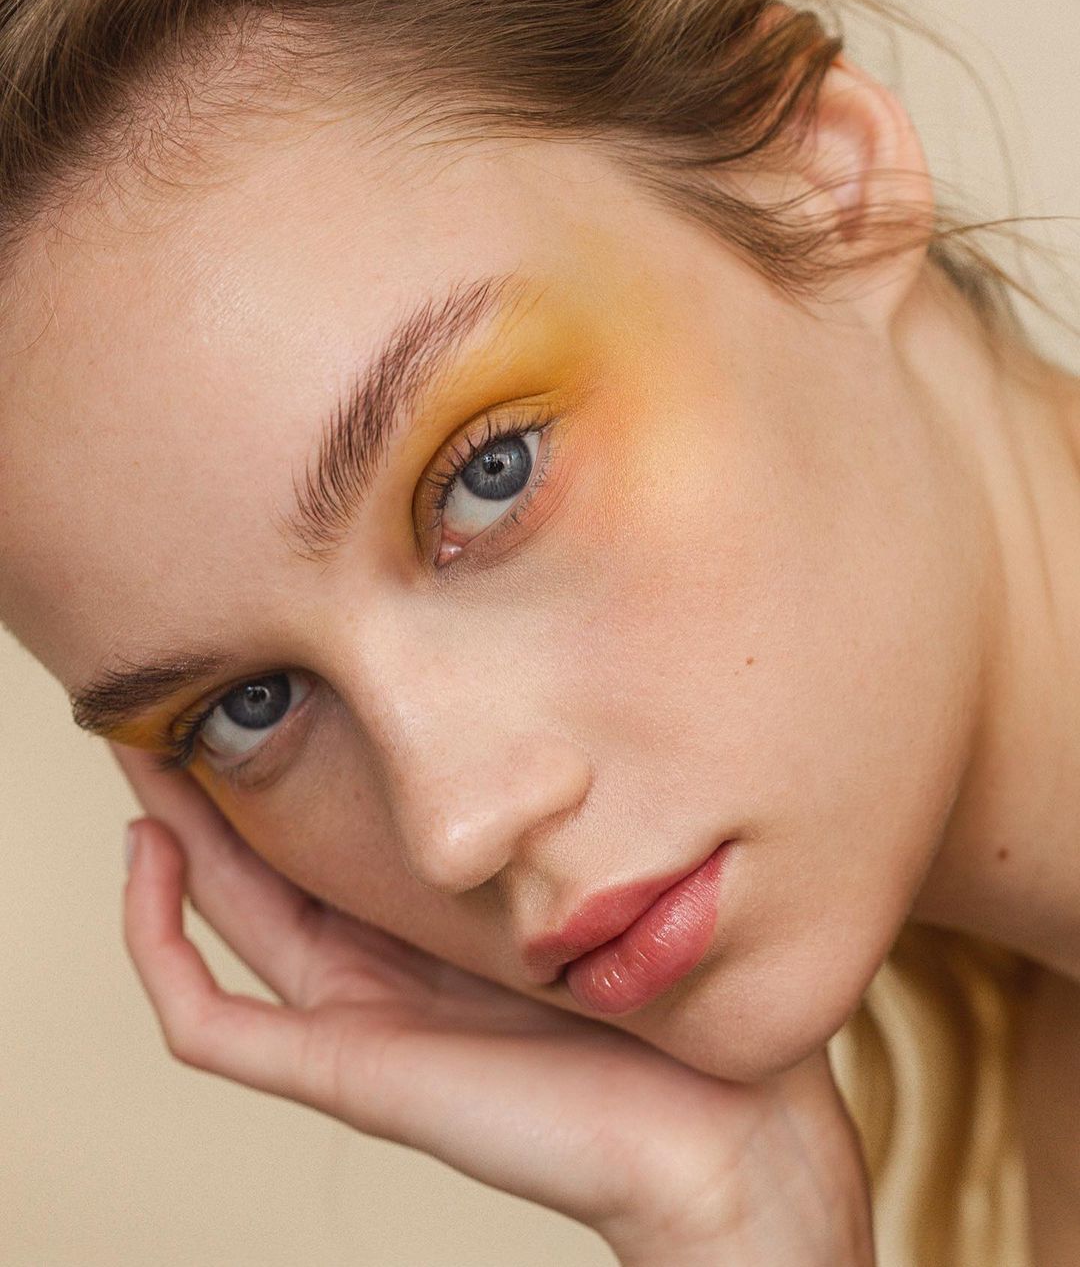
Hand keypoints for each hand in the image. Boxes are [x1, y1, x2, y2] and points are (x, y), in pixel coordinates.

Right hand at [114, 743, 874, 1265]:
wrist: (711, 1122)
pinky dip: (159, 944)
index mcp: (422, 925)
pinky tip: (151, 856)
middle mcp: (373, 966)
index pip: (319, 837)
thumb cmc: (660, 992)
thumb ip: (546, 804)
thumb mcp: (587, 867)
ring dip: (166, 841)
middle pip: (250, 866)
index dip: (274, 767)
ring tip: (137, 756)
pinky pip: (209, 1022)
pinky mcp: (345, 1071)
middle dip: (202, 787)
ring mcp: (350, 1019)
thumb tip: (542, 688)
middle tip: (166, 700)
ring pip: (217, 923)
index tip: (261, 676)